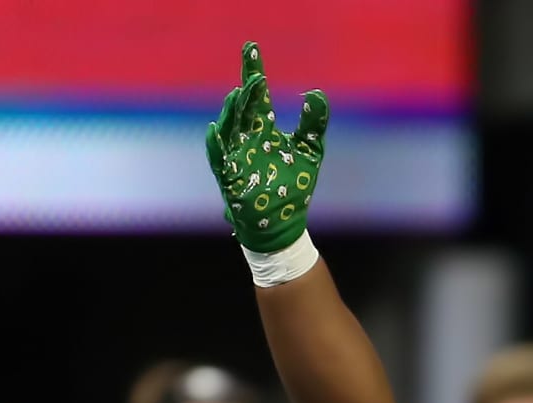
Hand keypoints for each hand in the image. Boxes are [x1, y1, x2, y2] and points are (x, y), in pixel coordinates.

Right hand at [204, 42, 327, 252]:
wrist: (284, 224)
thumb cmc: (294, 187)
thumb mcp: (310, 151)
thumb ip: (313, 123)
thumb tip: (316, 92)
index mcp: (264, 130)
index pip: (258, 96)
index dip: (254, 72)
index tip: (252, 49)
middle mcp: (246, 139)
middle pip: (242, 108)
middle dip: (247, 91)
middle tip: (256, 74)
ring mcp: (235, 157)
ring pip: (228, 129)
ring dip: (232, 112)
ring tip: (239, 95)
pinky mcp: (229, 178)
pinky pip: (218, 159)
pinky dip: (216, 145)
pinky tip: (216, 130)